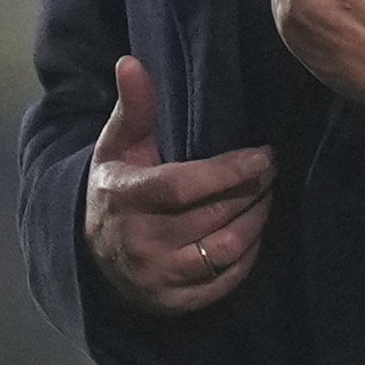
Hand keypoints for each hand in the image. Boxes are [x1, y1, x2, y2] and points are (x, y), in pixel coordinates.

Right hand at [84, 55, 275, 315]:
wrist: (92, 257)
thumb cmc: (115, 189)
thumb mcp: (115, 147)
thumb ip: (132, 107)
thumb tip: (131, 61)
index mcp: (124, 197)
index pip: (184, 185)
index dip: (230, 172)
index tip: (264, 156)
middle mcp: (139, 241)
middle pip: (212, 216)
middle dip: (251, 192)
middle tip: (272, 172)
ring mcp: (157, 277)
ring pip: (224, 249)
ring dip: (256, 223)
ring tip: (267, 198)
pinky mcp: (174, 303)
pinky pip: (224, 281)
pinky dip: (247, 257)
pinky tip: (254, 233)